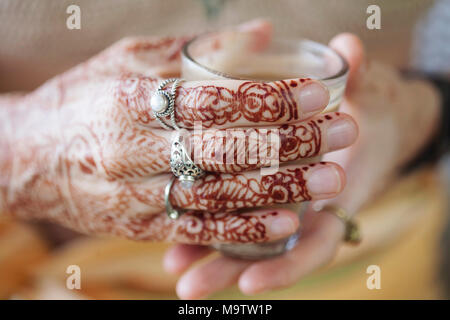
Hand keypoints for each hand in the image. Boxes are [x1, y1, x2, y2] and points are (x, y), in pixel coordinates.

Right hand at [0, 21, 356, 245]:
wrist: (29, 157)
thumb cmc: (83, 100)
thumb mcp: (129, 60)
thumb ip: (195, 47)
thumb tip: (262, 31)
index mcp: (136, 100)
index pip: (217, 98)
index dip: (271, 97)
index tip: (319, 92)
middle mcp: (139, 151)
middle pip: (229, 148)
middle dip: (293, 142)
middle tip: (344, 132)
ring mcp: (141, 194)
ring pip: (222, 194)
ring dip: (281, 188)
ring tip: (332, 179)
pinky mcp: (142, 227)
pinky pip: (200, 231)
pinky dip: (244, 228)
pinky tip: (287, 222)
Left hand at [163, 33, 440, 298]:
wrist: (371, 125)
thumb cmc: (371, 114)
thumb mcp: (372, 98)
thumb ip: (361, 76)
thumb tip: (350, 47)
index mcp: (337, 199)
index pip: (315, 243)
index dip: (285, 263)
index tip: (252, 280)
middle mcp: (307, 211)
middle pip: (267, 252)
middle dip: (229, 267)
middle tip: (190, 286)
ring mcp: (285, 205)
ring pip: (247, 239)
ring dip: (209, 253)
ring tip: (173, 270)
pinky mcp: (266, 193)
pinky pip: (237, 217)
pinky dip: (209, 228)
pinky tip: (175, 239)